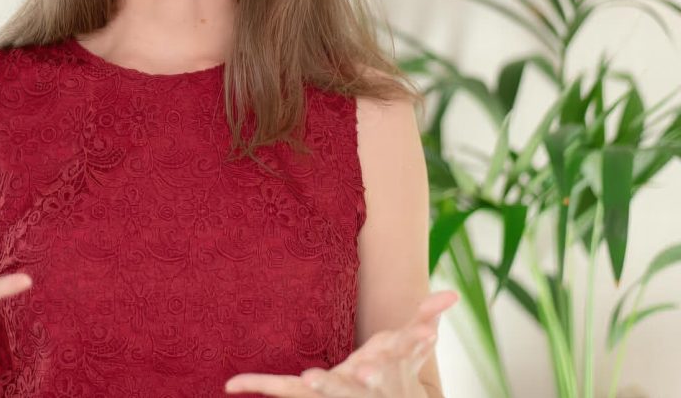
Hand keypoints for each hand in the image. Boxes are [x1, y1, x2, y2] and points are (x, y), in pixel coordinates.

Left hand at [223, 290, 458, 396]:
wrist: (372, 396)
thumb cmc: (389, 370)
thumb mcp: (411, 346)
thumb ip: (427, 318)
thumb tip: (450, 295)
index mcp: (367, 378)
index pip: (369, 375)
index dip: (366, 373)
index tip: (357, 373)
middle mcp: (344, 390)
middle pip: (333, 391)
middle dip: (323, 388)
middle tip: (307, 381)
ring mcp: (321, 393)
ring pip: (297, 393)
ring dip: (274, 388)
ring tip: (244, 383)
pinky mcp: (299, 391)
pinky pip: (276, 387)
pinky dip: (257, 384)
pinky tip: (232, 384)